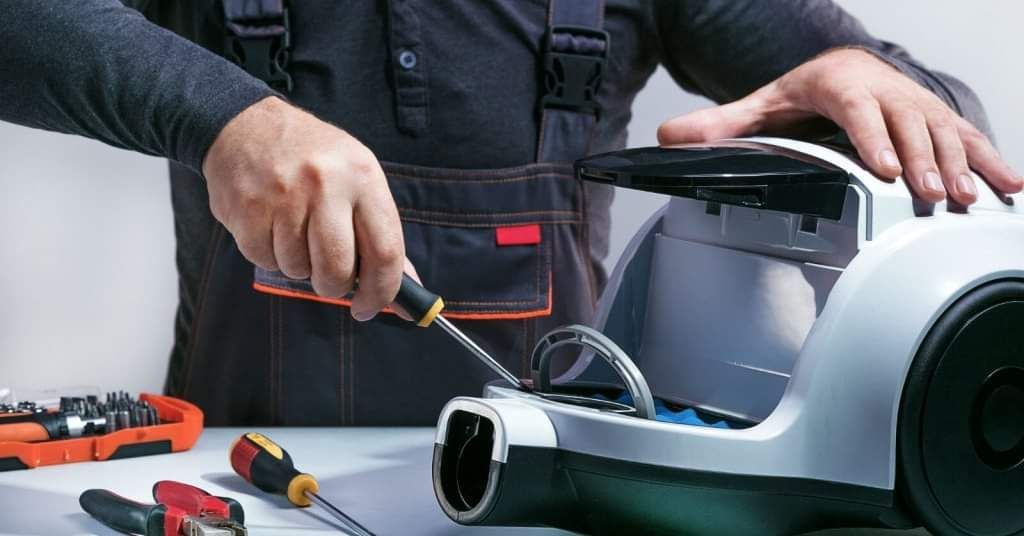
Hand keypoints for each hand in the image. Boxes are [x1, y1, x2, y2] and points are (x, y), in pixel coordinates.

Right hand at [203, 96, 404, 320]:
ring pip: (298, 269)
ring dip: (298, 266)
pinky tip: (271, 227)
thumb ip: (380, 234)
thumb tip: (407, 290)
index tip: (371, 307)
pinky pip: (264, 261)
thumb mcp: (357, 179)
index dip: (382, 291)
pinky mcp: (247, 209)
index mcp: (363, 176)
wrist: (245, 126)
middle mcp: (326, 183)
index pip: (385, 251)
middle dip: (334, 286)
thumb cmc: (312, 160)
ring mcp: (284, 196)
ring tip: (295, 233)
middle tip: (329, 279)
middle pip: (338, 269)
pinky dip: (269, 256)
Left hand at [657, 48, 1022, 204]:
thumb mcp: (760, 105)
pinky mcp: (938, 118)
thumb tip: (669, 140)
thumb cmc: (805, 93)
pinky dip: (992, 160)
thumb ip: (718, 125)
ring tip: (968, 199)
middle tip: (930, 195)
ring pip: (944, 130)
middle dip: (921, 159)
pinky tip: (1011, 187)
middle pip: (908, 122)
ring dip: (959, 165)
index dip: (872, 137)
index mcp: (840, 85)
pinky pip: (970, 137)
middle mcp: (884, 91)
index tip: (882, 167)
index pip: (857, 109)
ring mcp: (915, 103)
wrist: (844, 66)